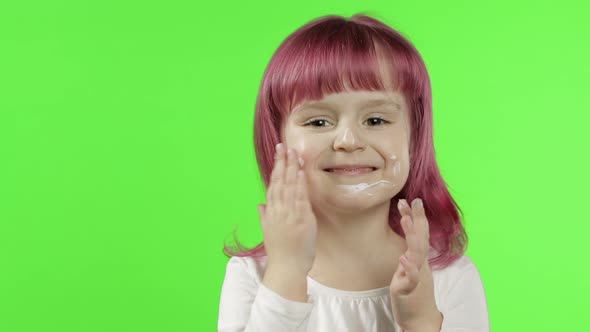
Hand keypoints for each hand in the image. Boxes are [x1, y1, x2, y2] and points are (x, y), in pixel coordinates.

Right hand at [257, 143, 317, 274]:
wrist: (286, 268)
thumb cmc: (280, 251)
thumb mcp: (268, 232)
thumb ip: (264, 216)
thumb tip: (260, 205)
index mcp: (270, 212)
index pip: (272, 184)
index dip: (276, 168)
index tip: (279, 154)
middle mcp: (278, 210)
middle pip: (280, 181)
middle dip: (282, 163)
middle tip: (285, 146)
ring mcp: (289, 214)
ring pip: (289, 186)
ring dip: (291, 169)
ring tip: (294, 153)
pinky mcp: (301, 219)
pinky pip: (300, 198)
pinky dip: (299, 184)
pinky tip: (300, 172)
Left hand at [389, 198, 442, 331]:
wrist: (422, 320)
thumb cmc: (416, 293)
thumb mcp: (412, 269)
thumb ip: (410, 254)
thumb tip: (406, 241)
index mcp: (419, 259)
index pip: (419, 233)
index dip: (415, 217)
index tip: (407, 200)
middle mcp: (420, 264)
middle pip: (420, 238)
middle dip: (416, 219)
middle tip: (412, 200)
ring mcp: (416, 275)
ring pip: (416, 253)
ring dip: (412, 235)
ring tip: (406, 219)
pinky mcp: (409, 289)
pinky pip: (411, 277)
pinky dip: (408, 267)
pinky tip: (403, 258)